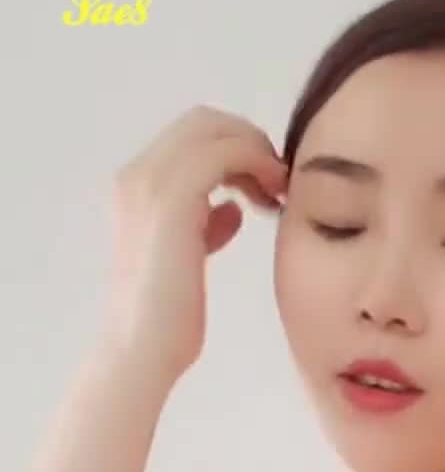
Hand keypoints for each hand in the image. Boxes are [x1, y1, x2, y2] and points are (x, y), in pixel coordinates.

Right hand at [104, 105, 287, 384]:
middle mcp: (138, 175)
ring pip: (214, 129)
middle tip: (278, 181)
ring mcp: (151, 183)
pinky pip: (224, 153)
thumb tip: (233, 210)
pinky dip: (255, 163)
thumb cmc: (169, 319)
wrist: (144, 350)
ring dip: (256, 151)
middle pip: (204, 121)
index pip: (193, 135)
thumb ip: (206, 225)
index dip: (236, 147)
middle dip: (249, 141)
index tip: (266, 184)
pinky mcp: (173, 199)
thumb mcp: (191, 260)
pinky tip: (271, 198)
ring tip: (278, 190)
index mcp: (138, 185)